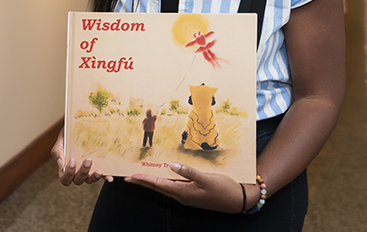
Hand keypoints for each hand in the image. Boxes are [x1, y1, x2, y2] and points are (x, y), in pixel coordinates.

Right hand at [50, 128, 112, 185]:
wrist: (79, 125)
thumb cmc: (68, 134)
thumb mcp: (61, 140)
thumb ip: (58, 151)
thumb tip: (61, 164)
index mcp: (66, 167)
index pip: (65, 178)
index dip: (68, 173)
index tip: (72, 160)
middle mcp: (76, 172)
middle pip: (78, 180)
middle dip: (83, 172)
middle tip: (88, 160)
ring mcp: (87, 171)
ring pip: (89, 180)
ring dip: (94, 177)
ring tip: (99, 171)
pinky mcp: (97, 168)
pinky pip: (102, 175)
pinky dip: (105, 177)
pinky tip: (109, 177)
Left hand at [125, 163, 251, 212]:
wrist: (238, 200)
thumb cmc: (223, 189)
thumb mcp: (207, 179)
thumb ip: (189, 172)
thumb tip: (171, 165)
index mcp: (184, 193)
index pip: (159, 184)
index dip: (144, 179)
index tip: (131, 176)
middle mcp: (182, 196)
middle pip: (158, 187)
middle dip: (143, 182)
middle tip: (128, 177)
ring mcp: (187, 196)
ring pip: (165, 187)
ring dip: (152, 182)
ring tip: (140, 176)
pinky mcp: (192, 194)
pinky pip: (173, 187)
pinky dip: (164, 181)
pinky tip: (162, 177)